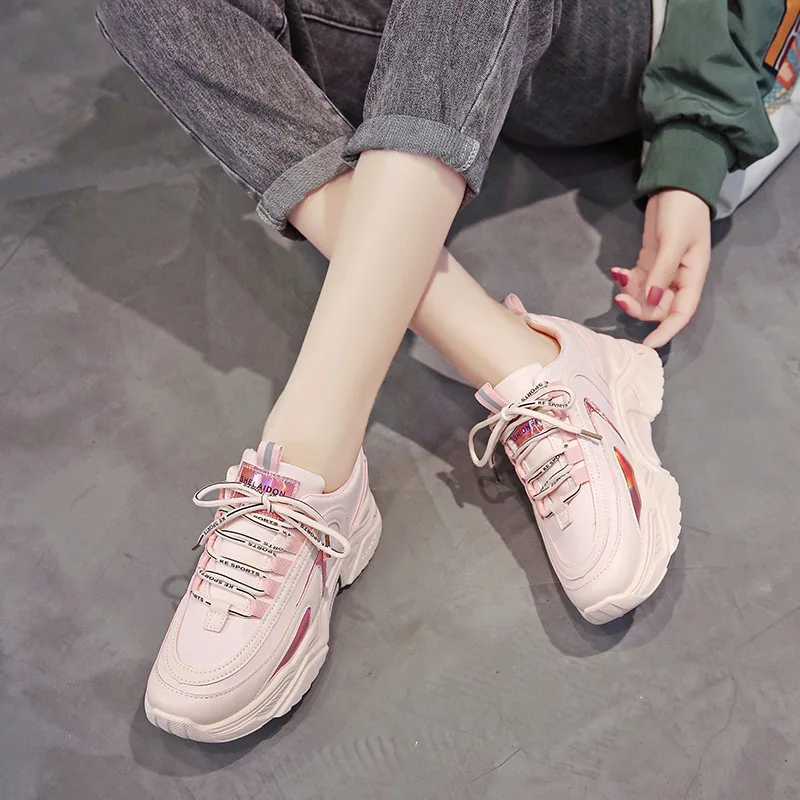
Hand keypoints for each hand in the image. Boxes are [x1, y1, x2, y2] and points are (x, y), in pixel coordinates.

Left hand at [611, 189, 710, 348]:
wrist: (676, 186)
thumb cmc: (682, 212)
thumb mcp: (673, 242)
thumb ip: (661, 271)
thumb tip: (650, 299)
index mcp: (693, 276)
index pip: (682, 313)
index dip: (667, 331)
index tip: (649, 344)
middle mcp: (679, 278)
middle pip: (659, 308)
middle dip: (640, 308)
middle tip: (621, 299)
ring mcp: (663, 270)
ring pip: (645, 296)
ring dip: (630, 294)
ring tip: (619, 278)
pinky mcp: (649, 261)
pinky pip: (637, 281)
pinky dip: (626, 280)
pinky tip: (617, 271)